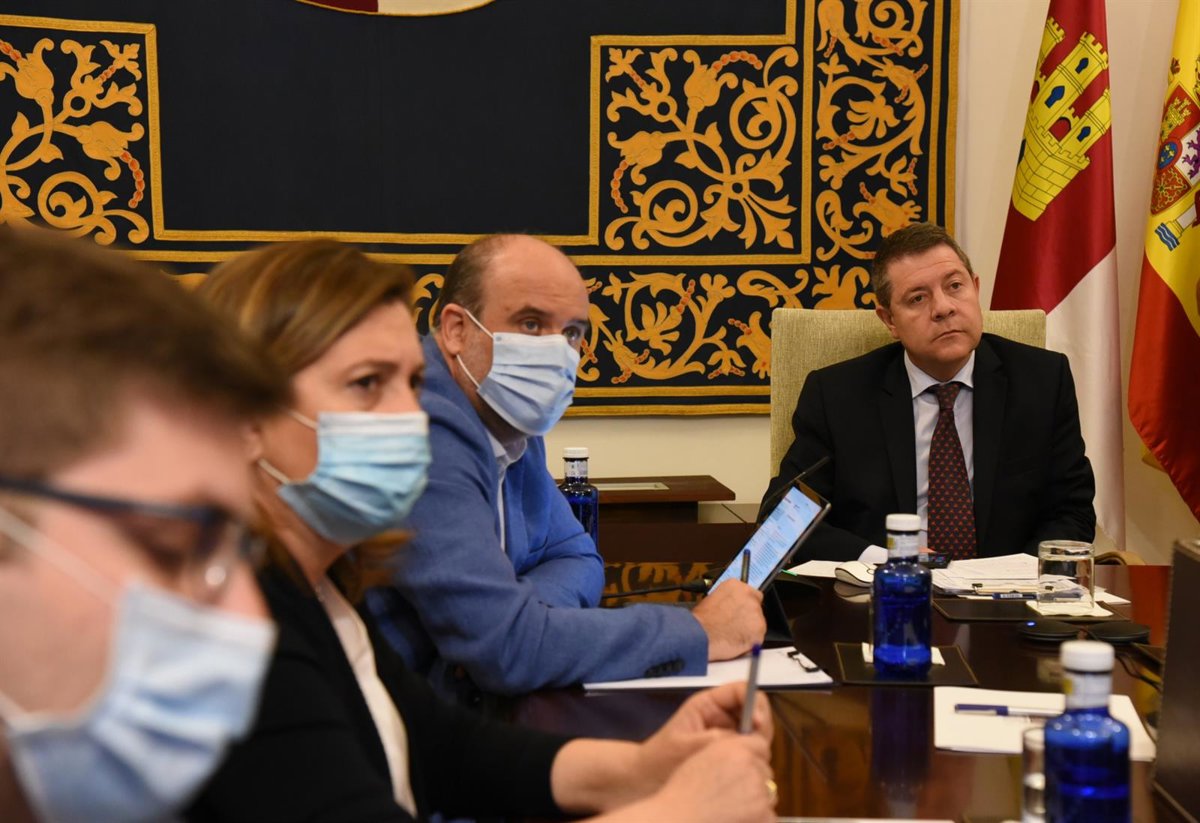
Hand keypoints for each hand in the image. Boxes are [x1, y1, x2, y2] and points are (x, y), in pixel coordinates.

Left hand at [627, 682, 772, 798]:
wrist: (647, 778)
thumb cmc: (660, 757)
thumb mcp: (685, 744)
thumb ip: (715, 739)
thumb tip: (745, 739)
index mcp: (710, 704)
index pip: (744, 691)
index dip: (756, 704)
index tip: (757, 724)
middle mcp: (723, 716)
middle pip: (757, 713)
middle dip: (759, 729)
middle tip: (754, 749)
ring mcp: (729, 735)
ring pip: (757, 735)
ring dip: (756, 747)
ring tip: (742, 762)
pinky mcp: (731, 753)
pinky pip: (751, 753)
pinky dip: (752, 761)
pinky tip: (739, 771)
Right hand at [640, 736, 776, 822]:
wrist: (678, 819)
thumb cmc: (683, 795)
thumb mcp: (702, 758)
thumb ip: (729, 750)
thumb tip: (748, 753)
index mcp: (735, 750)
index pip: (761, 745)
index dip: (753, 756)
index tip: (747, 766)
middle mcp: (751, 769)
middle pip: (765, 771)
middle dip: (754, 781)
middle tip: (732, 793)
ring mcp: (760, 795)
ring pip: (768, 795)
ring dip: (757, 801)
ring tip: (730, 809)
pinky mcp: (765, 817)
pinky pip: (769, 816)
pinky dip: (758, 820)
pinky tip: (735, 819)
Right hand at [692, 581, 765, 660]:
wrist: (701, 635)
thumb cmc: (702, 621)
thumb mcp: (712, 600)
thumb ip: (728, 600)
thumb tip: (731, 606)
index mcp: (735, 586)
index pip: (750, 593)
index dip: (744, 605)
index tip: (740, 611)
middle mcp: (748, 596)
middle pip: (756, 607)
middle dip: (748, 617)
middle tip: (735, 625)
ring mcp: (756, 612)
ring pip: (758, 623)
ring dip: (749, 629)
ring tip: (733, 635)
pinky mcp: (759, 629)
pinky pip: (758, 637)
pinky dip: (751, 642)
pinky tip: (737, 641)